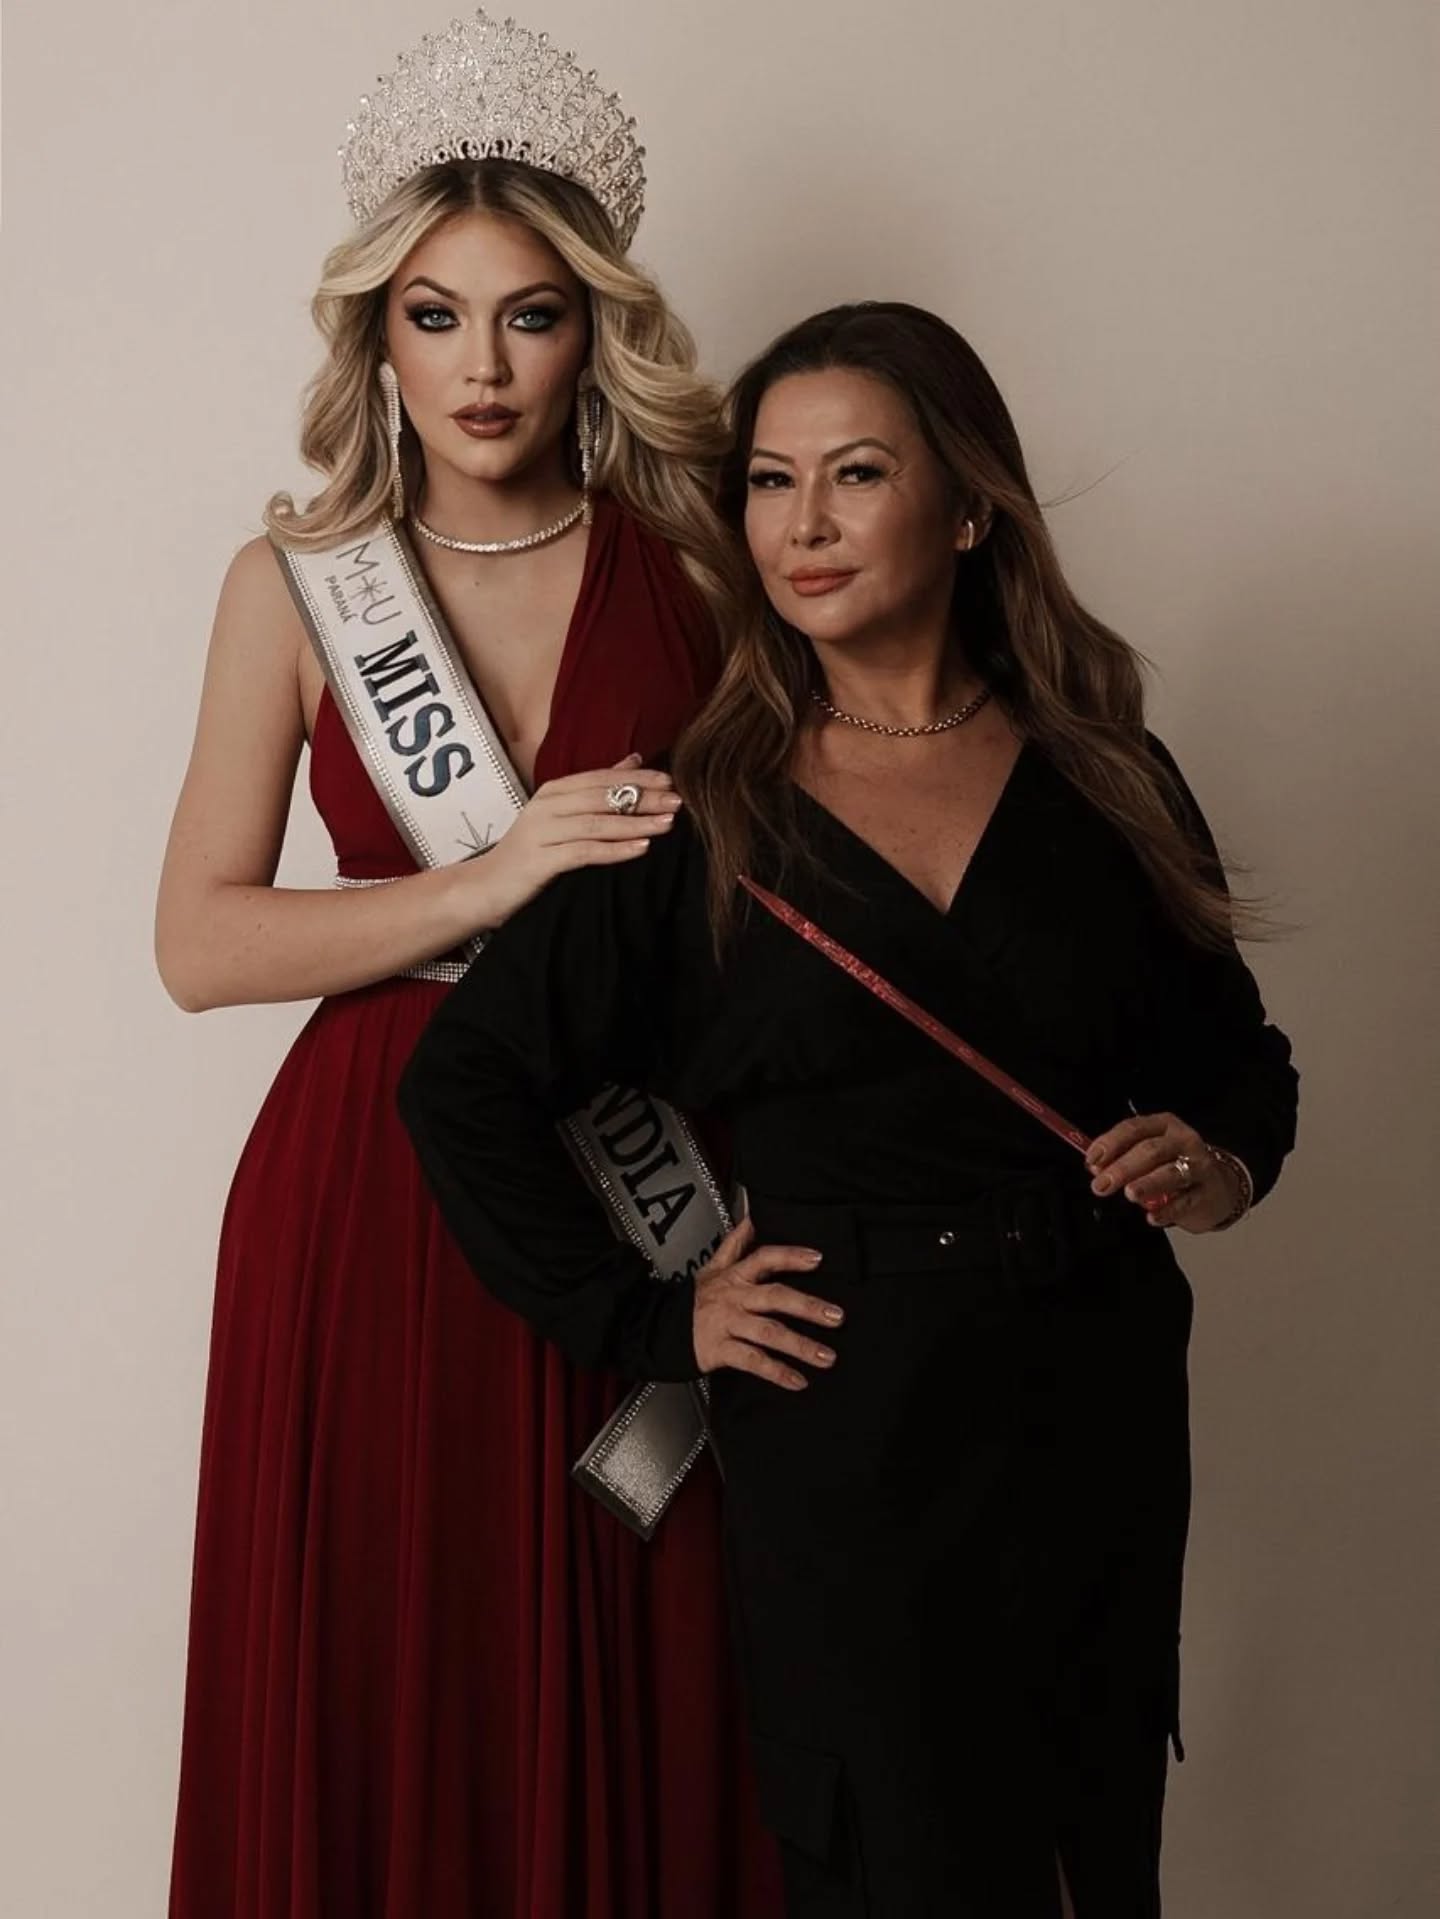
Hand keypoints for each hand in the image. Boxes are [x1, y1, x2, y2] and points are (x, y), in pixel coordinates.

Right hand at [462, 754, 680, 931]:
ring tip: (667, 824)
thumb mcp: (562, 815)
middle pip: (602, 797)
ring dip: (635, 823)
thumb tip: (634, 760)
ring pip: (597, 823)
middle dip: (643, 798)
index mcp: (554, 791)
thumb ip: (596, 788)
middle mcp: (547, 806)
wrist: (485, 887)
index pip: (601, 778)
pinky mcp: (540, 860)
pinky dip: (614, 850)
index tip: (670, 781)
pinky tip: (641, 850)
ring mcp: (542, 832)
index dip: (637, 778)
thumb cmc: (530, 853)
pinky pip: (584, 852)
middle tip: (678, 802)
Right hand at [693, 1218, 843, 1390]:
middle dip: (807, 1306)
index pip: (764, 1259)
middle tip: (837, 1316)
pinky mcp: (720, 1350)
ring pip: (768, 1332)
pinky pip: (753, 1361)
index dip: (790, 1256)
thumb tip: (752, 1218)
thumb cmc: (695, 1300)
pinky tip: (798, 1381)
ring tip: (827, 1357)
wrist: (660, 1329)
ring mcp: (727, 1324)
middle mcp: (734, 1298)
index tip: (818, 1258)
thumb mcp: (712, 1267)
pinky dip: (777, 1372)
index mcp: (735, 1276)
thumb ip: (735, 1243)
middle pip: (774, 1297)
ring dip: (800, 1346)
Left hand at [1085, 1112, 1247, 1233]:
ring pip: (1171, 1173)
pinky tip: (1152, 1217)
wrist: (1218, 1188)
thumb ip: (1122, 1157)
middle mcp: (1184, 1141)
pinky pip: (1186, 1201)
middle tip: (1101, 1185)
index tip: (1091, 1161)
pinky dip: (1168, 1210)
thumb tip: (1094, 1167)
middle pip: (1151, 1150)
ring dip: (1148, 1183)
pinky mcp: (1208, 1192)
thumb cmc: (1174, 1166)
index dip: (1110, 1143)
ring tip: (1130, 1194)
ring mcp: (1199, 1166)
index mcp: (1164, 1125)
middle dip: (1123, 1167)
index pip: (1134, 1128)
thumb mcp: (1149, 1155)